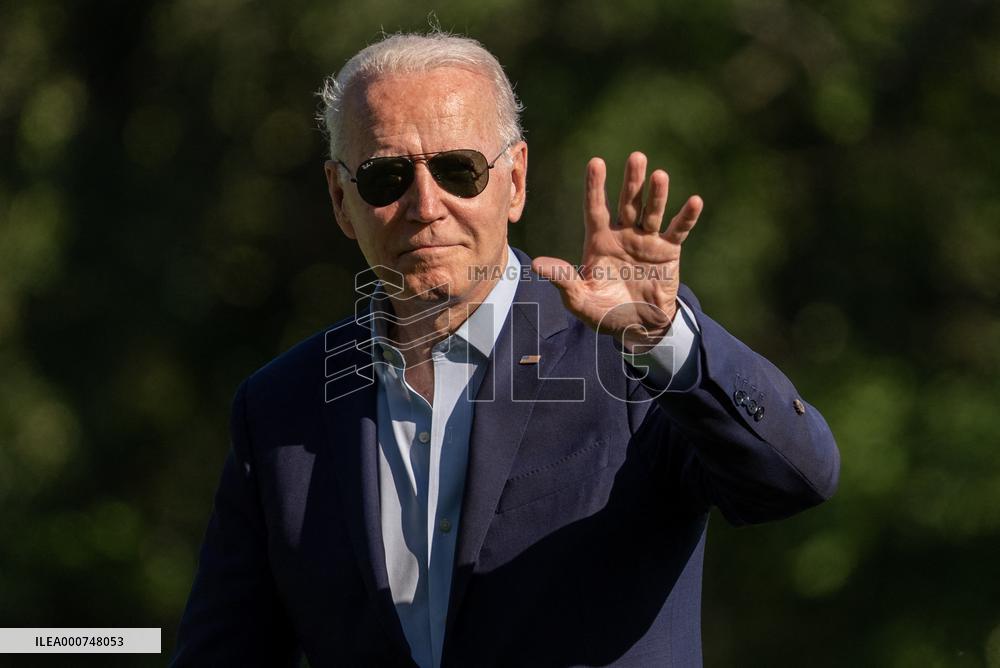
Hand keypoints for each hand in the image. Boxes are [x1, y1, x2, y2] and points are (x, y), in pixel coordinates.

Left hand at [532, 152, 702, 351]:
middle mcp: (623, 234)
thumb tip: (537, 264)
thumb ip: (563, 281)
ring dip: (657, 194)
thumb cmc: (605, 313)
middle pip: (627, 203)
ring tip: (660, 176)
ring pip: (652, 211)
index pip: (595, 209)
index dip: (595, 187)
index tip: (596, 162)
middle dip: (632, 181)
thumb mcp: (581, 300)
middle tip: (636, 158)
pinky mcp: (668, 250)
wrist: (639, 327)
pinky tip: (695, 201)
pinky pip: (678, 230)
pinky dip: (687, 217)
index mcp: (599, 241)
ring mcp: (647, 240)